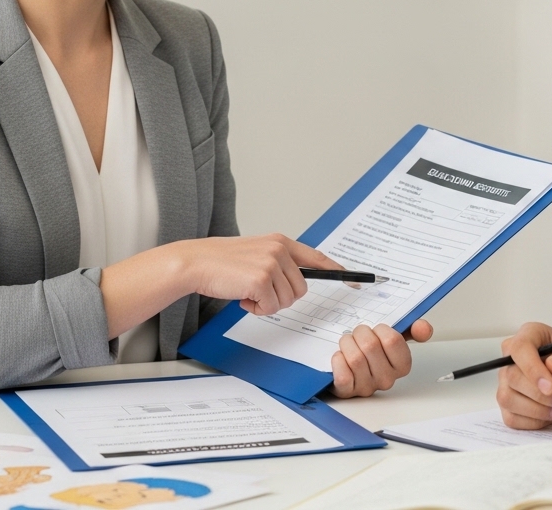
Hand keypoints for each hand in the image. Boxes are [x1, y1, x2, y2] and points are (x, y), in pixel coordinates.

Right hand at [184, 233, 338, 315]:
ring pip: (287, 300)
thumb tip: (297, 284)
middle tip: (259, 292)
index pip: (317, 257)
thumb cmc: (222, 262)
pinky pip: (271, 307)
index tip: (355, 281)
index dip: (337, 271)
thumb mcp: (256, 253)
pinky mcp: (261, 279)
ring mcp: (271, 264)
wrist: (196, 262)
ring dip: (267, 304)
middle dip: (281, 298)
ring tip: (247, 291)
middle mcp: (279, 250)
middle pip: (302, 289)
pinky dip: (256, 309)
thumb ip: (278, 263)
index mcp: (280, 242)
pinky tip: (241, 296)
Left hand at [330, 319, 433, 397]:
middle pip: (370, 346)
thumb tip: (424, 328)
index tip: (377, 331)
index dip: (380, 330)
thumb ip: (411, 329)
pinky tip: (340, 358)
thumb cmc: (369, 353)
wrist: (347, 368)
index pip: (392, 340)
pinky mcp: (347, 392)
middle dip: (360, 334)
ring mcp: (367, 387)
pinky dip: (338, 361)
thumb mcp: (392, 338)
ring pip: (354, 358)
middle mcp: (386, 379)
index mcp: (401, 365)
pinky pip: (342, 374)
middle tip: (359, 336)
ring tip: (348, 345)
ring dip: (346, 345)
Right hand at [496, 322, 551, 429]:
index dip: (532, 369)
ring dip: (537, 410)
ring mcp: (508, 380)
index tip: (550, 387)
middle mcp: (513, 356)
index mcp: (531, 335)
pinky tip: (550, 415)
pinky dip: (533, 421)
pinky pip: (511, 417)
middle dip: (541, 395)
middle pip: (512, 376)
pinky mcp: (510, 402)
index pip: (520, 348)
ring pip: (508, 398)